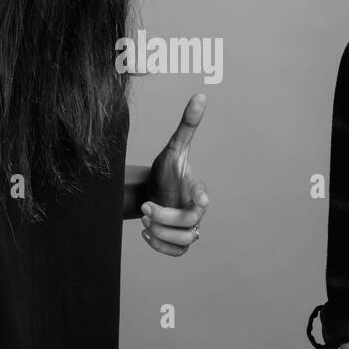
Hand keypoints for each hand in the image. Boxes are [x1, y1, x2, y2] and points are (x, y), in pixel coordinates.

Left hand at [141, 93, 208, 256]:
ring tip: (145, 219)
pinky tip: (146, 233)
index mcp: (197, 187)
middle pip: (190, 223)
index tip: (201, 199)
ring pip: (185, 241)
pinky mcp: (179, 242)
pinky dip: (161, 247)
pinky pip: (177, 253)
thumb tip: (200, 95)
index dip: (202, 196)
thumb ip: (187, 125)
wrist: (154, 190)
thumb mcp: (173, 148)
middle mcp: (196, 210)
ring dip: (162, 233)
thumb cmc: (167, 170)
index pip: (203, 195)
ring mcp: (189, 227)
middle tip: (146, 207)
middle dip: (165, 217)